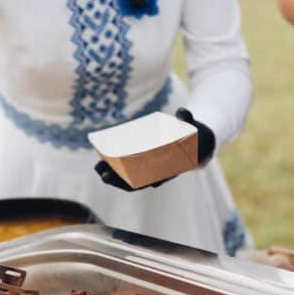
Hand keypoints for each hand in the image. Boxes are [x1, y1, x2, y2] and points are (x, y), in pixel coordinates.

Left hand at [96, 108, 214, 191]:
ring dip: (112, 177)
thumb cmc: (193, 136)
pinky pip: (126, 172)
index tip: (128, 182)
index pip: (154, 180)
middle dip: (119, 181)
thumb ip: (187, 119)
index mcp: (170, 170)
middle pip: (136, 183)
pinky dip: (114, 169)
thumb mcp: (192, 127)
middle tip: (104, 175)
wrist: (195, 144)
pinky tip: (102, 163)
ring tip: (98, 169)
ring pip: (128, 179)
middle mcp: (158, 174)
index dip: (142, 182)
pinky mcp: (141, 166)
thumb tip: (183, 111)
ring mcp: (148, 171)